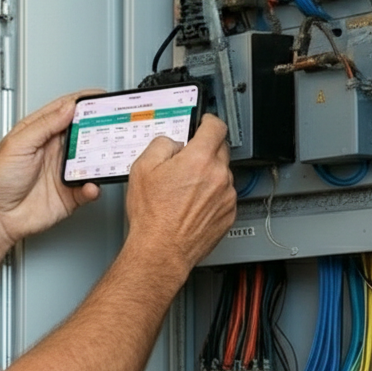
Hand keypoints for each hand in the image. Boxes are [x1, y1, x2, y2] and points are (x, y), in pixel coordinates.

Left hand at [0, 91, 102, 246]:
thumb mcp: (18, 144)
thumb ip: (44, 125)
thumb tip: (68, 107)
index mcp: (40, 133)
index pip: (66, 111)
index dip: (84, 102)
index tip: (102, 97)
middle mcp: (54, 151)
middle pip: (85, 134)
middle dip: (102, 128)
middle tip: (117, 124)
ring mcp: (63, 172)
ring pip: (92, 161)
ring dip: (102, 158)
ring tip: (110, 155)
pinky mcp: (69, 195)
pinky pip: (89, 189)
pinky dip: (93, 187)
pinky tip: (91, 186)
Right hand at [125, 114, 236, 269]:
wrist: (161, 250)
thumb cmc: (152, 216)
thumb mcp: (142, 168)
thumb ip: (161, 145)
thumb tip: (173, 143)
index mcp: (199, 159)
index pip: (216, 127)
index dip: (208, 121)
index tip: (204, 123)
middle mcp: (218, 176)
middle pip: (221, 149)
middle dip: (205, 150)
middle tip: (186, 161)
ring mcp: (226, 196)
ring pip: (222, 174)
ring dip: (209, 175)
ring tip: (185, 191)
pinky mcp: (229, 214)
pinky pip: (224, 196)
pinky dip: (212, 196)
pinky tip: (192, 205)